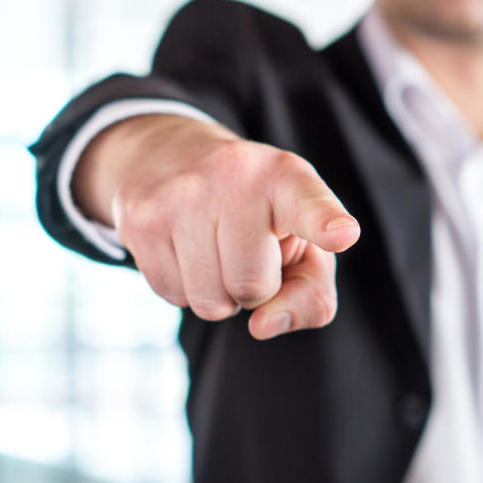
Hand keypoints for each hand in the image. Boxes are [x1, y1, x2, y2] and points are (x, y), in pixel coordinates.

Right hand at [72, 114, 359, 338]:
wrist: (169, 156)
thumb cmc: (261, 218)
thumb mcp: (304, 248)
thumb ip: (311, 296)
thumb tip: (262, 326)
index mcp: (287, 177)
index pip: (308, 206)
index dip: (324, 224)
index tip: (342, 235)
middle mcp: (235, 177)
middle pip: (252, 287)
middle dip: (254, 288)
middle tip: (246, 249)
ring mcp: (181, 195)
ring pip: (210, 302)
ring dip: (218, 293)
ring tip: (217, 248)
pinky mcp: (140, 219)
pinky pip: (173, 296)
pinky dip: (185, 286)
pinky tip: (187, 248)